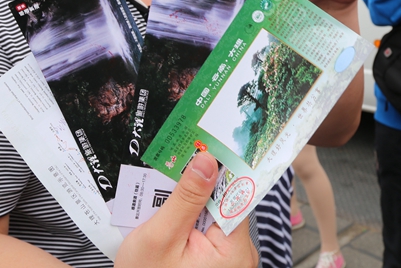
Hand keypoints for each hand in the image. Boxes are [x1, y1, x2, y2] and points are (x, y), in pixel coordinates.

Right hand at [115, 152, 256, 267]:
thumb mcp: (160, 238)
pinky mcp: (217, 265)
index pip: (237, 194)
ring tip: (160, 200)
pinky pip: (207, 233)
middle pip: (224, 204)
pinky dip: (187, 224)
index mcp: (235, 251)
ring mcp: (230, 262)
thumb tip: (208, 160)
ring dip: (188, 205)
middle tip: (172, 169)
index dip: (221, 168)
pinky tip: (165, 221)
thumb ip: (185, 198)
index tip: (206, 144)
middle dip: (197, 188)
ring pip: (213, 217)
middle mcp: (241, 256)